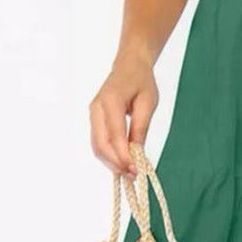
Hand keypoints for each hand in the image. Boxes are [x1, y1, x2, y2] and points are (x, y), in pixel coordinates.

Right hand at [88, 53, 158, 178]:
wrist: (129, 65)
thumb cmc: (141, 81)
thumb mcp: (148, 102)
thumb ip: (141, 126)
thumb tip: (137, 153)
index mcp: (111, 100)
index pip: (114, 135)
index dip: (123, 155)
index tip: (136, 170)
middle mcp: (96, 108)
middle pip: (100, 144)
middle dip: (115, 163)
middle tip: (133, 175)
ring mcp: (93, 114)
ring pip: (97, 145)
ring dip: (111, 162)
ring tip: (129, 173)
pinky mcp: (94, 119)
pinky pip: (98, 141)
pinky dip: (109, 154)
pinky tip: (121, 162)